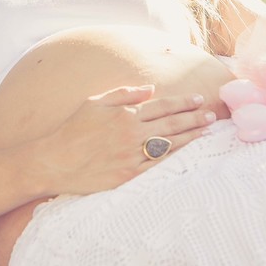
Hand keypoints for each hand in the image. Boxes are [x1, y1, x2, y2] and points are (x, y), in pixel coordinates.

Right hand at [35, 85, 214, 195]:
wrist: (53, 162)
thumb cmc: (71, 130)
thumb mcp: (94, 103)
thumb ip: (123, 94)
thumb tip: (150, 89)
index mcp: (124, 114)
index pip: (162, 105)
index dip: (183, 102)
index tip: (199, 99)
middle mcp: (131, 134)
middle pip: (171, 124)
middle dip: (194, 118)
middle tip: (212, 115)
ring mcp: (131, 156)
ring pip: (170, 145)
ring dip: (191, 137)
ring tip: (206, 131)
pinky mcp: (128, 176)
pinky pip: (157, 166)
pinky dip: (175, 158)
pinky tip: (187, 153)